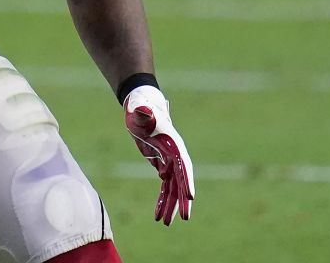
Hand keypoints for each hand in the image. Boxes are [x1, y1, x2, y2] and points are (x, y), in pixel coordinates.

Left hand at [123, 85, 194, 224]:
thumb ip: (142, 114)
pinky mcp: (162, 164)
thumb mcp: (138, 111)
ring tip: (166, 223)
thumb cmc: (139, 108)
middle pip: (182, 180)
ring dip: (171, 205)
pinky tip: (158, 214)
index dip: (187, 181)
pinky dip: (162, 199)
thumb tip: (142, 111)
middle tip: (184, 218)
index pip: (183, 165)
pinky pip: (165, 186)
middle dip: (183, 200)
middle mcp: (175, 155)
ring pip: (173, 188)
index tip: (190, 197)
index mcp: (173, 144)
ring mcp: (169, 161)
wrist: (140, 106)